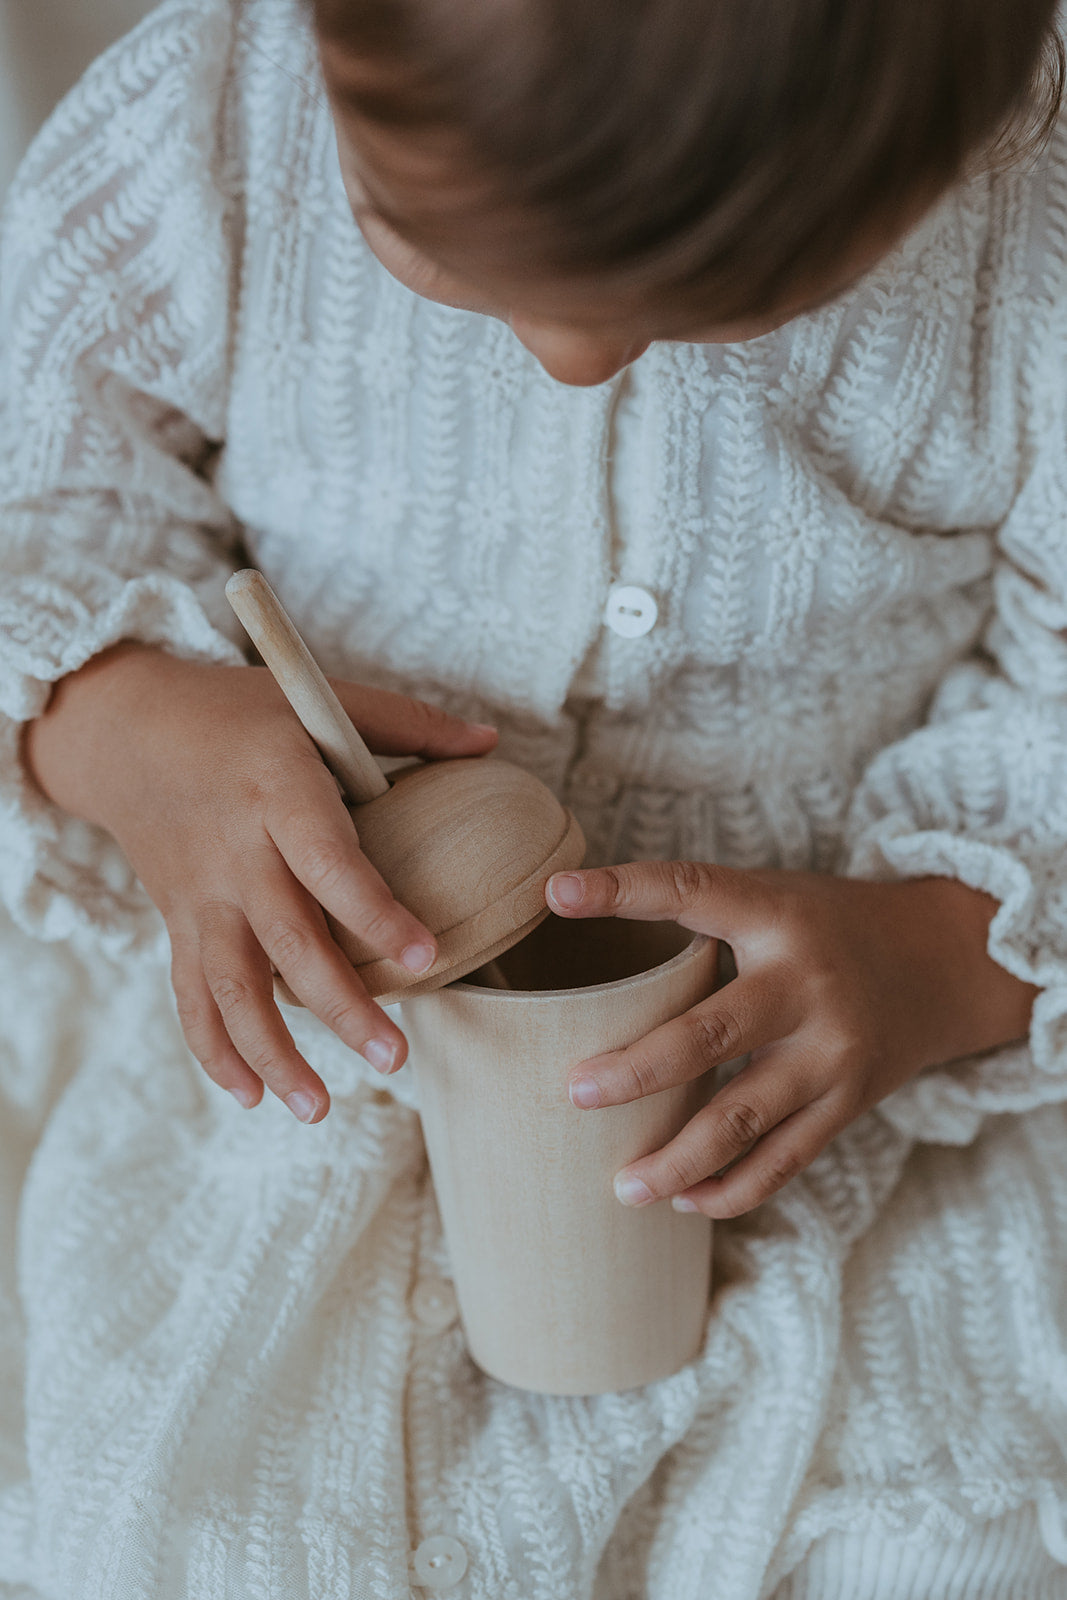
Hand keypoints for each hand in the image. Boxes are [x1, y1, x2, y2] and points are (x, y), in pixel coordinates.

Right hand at [24, 643, 497, 1119]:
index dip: (376, 913)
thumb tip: (494, 746)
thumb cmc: (238, 712)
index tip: (428, 957)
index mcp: (278, 790)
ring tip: (319, 1108)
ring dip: (272, 1052)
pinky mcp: (176, 922)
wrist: (126, 730)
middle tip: (395, 1059)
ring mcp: (200, 895)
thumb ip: (409, 723)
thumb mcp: (318, 697)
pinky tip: (253, 1095)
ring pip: (232, 987)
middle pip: (287, 942)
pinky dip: (215, 1050)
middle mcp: (235, 851)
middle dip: (341, 1007)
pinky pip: (190, 996)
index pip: (330, 863)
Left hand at [545, 862, 1038, 1216]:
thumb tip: (569, 903)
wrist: (943, 963)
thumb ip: (694, 907)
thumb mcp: (772, 896)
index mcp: (774, 915)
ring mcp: (830, 1053)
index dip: (625, 890)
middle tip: (575, 1091)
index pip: (692, 891)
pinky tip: (684, 1199)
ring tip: (622, 1184)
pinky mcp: (847, 1103)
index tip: (558, 894)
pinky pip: (784, 1160)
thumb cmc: (826, 926)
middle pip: (710, 1035)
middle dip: (638, 1071)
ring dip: (677, 1159)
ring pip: (743, 1118)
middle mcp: (804, 985)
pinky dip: (731, 1188)